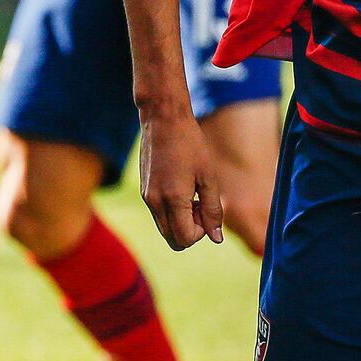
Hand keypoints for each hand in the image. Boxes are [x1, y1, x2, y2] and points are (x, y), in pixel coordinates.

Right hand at [137, 104, 224, 249]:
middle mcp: (154, 202)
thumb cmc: (191, 145)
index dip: (202, 232)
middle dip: (192, 230)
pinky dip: (173, 212)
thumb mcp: (209, 176)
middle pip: (173, 240)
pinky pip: (159, 215)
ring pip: (165, 229)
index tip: (209, 209)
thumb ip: (213, 209)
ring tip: (194, 195)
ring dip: (182, 222)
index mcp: (172, 199)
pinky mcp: (144, 192)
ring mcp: (146, 198)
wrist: (164, 121)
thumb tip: (216, 238)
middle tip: (202, 205)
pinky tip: (184, 190)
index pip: (185, 238)